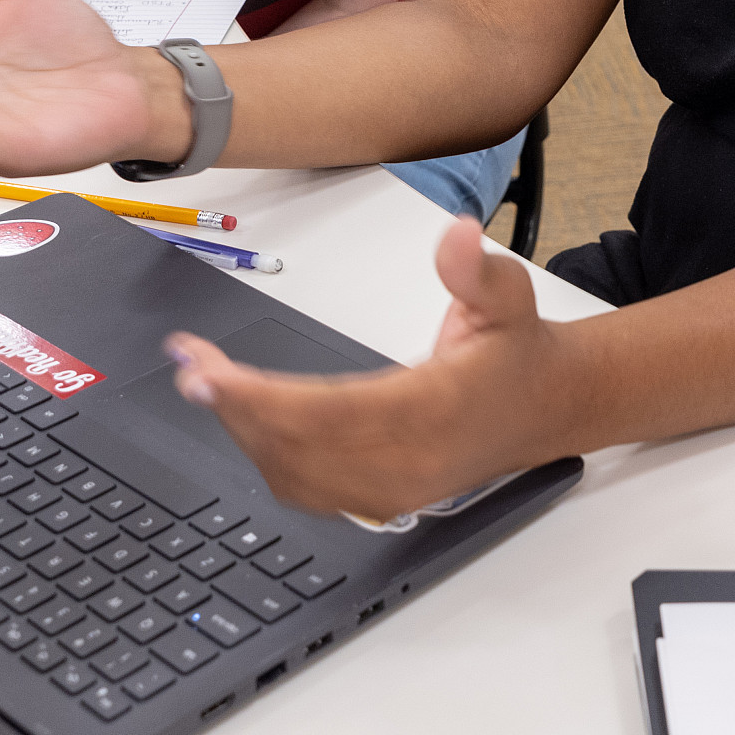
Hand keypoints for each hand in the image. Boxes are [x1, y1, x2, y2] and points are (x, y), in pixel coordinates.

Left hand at [164, 218, 566, 521]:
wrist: (543, 408)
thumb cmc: (515, 352)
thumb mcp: (509, 295)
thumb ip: (476, 268)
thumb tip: (458, 235)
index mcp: (433, 413)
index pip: (328, 413)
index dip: (258, 397)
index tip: (207, 371)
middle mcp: (408, 463)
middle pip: (296, 449)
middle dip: (233, 407)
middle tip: (190, 365)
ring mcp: (393, 490)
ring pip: (292, 474)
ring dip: (242, 430)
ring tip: (207, 383)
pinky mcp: (381, 498)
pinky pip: (307, 488)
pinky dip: (266, 454)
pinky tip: (244, 418)